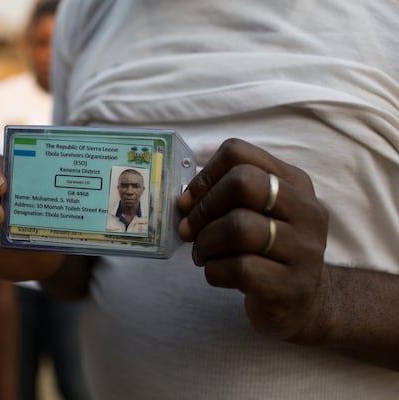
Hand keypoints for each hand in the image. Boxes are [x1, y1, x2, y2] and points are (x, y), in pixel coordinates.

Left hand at [178, 138, 328, 340]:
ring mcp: (304, 249)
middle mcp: (306, 210)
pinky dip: (214, 271)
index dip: (204, 176)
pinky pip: (240, 268)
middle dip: (204, 208)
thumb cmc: (266, 251)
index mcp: (293, 182)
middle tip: (189, 230)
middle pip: (242, 183)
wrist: (303, 303)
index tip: (188, 202)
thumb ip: (226, 197)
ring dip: (205, 242)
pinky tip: (216, 273)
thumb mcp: (257, 213)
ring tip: (202, 254)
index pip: (238, 153)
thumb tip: (183, 201)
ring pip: (239, 227)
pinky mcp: (293, 286)